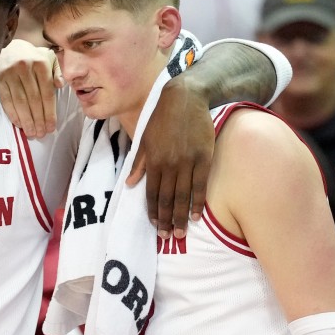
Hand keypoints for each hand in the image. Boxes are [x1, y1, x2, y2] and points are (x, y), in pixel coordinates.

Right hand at [0, 39, 61, 137]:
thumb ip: (57, 71)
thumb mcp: (49, 59)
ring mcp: (10, 73)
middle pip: (34, 99)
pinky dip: (13, 114)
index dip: (50, 112)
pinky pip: (7, 100)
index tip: (52, 127)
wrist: (9, 47)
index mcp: (41, 63)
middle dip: (38, 119)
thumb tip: (60, 85)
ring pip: (20, 102)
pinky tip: (19, 124)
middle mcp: (25, 67)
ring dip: (26, 120)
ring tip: (31, 132)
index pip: (47, 92)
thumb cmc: (33, 57)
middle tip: (41, 134)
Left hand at [127, 76, 212, 238]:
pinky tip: (196, 215)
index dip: (152, 211)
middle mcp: (169, 164)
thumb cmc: (162, 118)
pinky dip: (197, 202)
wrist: (186, 98)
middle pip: (166, 198)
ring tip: (180, 232)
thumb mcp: (145, 138)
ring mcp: (187, 161)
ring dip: (180, 216)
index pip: (151, 193)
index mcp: (153, 160)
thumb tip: (130, 184)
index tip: (154, 226)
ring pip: (182, 195)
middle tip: (167, 237)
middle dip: (166, 219)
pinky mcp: (204, 157)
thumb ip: (139, 163)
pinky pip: (200, 185)